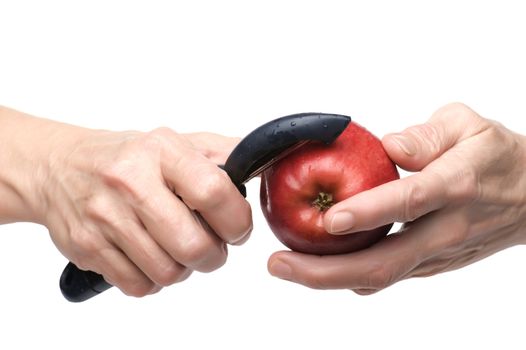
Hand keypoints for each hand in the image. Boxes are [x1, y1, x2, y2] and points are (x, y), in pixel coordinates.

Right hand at [0, 108, 251, 296]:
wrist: (58, 167)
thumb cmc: (124, 157)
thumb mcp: (173, 142)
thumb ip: (220, 153)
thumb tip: (260, 166)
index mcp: (160, 151)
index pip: (213, 193)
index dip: (236, 220)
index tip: (236, 228)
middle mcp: (130, 181)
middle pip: (193, 245)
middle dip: (213, 256)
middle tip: (210, 247)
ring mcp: (106, 217)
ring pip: (168, 272)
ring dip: (183, 268)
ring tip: (176, 249)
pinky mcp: (87, 246)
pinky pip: (138, 285)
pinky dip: (152, 280)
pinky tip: (149, 257)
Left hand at [267, 103, 525, 293]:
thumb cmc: (494, 155)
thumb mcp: (467, 126)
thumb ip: (426, 135)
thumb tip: (388, 146)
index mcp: (454, 185)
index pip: (408, 202)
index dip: (369, 213)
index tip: (330, 220)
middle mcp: (444, 228)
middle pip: (383, 262)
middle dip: (325, 270)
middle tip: (278, 263)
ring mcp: (437, 254)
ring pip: (379, 277)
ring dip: (328, 278)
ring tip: (284, 266)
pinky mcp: (430, 265)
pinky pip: (385, 275)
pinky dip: (348, 274)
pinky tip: (317, 265)